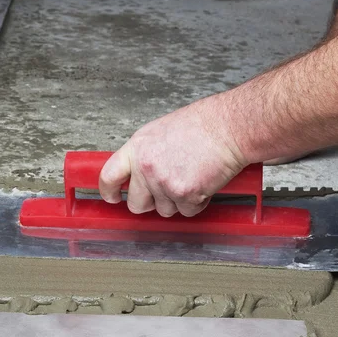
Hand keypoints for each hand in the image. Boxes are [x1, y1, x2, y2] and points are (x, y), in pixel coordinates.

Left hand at [98, 93, 248, 216]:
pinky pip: (188, 211)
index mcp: (137, 148)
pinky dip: (197, 202)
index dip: (108, 191)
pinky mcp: (185, 195)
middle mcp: (147, 167)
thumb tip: (139, 172)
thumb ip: (145, 153)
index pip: (109, 176)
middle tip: (165, 191)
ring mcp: (165, 183)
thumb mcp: (161, 131)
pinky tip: (204, 182)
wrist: (228, 128)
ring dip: (178, 201)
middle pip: (137, 204)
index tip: (113, 197)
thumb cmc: (203, 124)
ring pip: (165, 210)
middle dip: (149, 203)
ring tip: (191, 177)